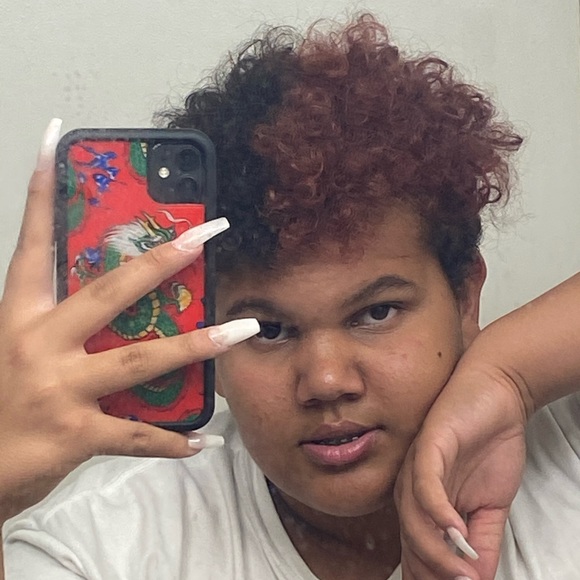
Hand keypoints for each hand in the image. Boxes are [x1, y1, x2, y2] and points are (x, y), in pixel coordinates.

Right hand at [0, 119, 257, 522]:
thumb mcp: (15, 347)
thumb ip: (58, 320)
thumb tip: (113, 296)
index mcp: (20, 316)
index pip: (32, 241)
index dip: (41, 188)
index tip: (56, 137)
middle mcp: (38, 344)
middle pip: (110, 290)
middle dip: (164, 259)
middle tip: (208, 232)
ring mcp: (59, 389)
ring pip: (142, 359)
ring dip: (198, 343)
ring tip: (244, 329)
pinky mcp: (75, 435)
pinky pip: (136, 434)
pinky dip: (171, 440)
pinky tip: (204, 439)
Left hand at [395, 358, 527, 579]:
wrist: (497, 395)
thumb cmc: (489, 446)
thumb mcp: (492, 506)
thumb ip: (483, 541)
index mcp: (424, 506)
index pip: (417, 553)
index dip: (430, 578)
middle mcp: (412, 490)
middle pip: (411, 543)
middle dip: (431, 574)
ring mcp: (416, 468)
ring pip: (414, 520)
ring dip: (437, 553)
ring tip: (462, 577)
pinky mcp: (427, 447)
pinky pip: (424, 485)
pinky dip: (438, 511)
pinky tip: (455, 530)